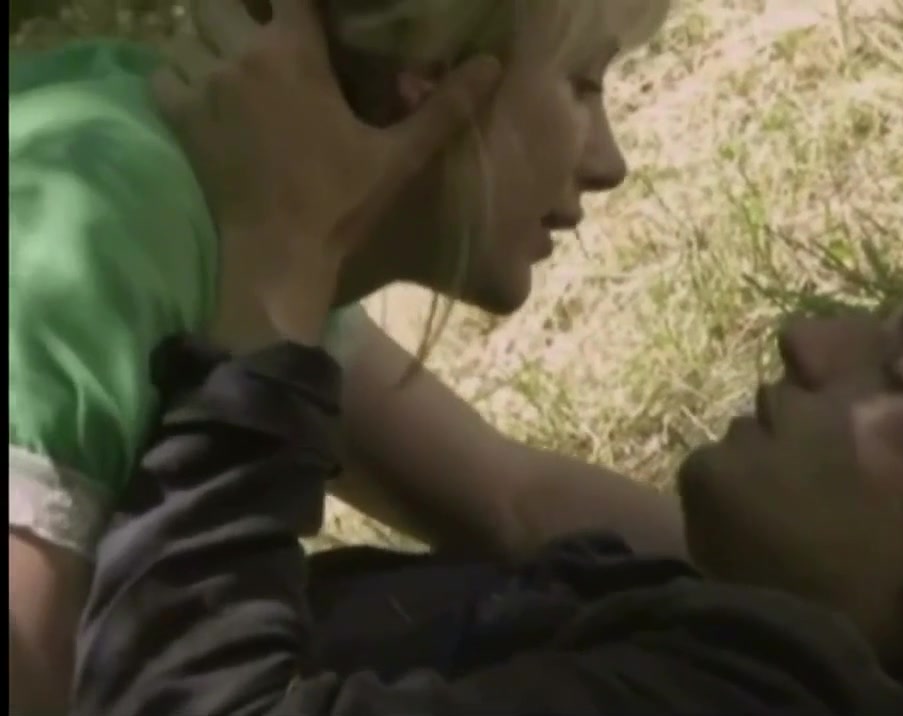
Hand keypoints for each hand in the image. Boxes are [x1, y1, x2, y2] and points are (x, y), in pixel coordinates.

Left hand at [151, 0, 500, 348]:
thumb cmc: (343, 203)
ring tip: (234, 50)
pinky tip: (203, 86)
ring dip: (208, 34)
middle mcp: (241, 57)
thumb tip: (491, 64)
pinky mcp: (180, 120)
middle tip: (269, 27)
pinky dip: (178, 70)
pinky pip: (162, 72)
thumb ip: (445, 106)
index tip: (312, 10)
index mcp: (295, 54)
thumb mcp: (401, 154)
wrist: (279, 256)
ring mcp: (203, 87)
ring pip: (188, 30)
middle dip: (244, 7)